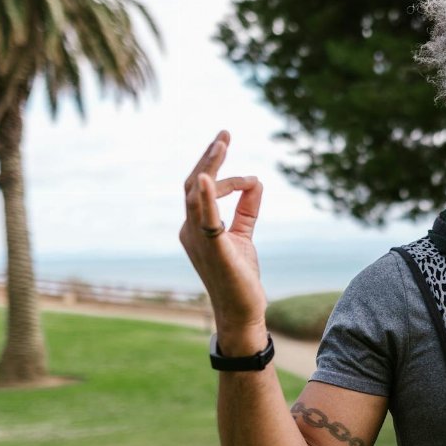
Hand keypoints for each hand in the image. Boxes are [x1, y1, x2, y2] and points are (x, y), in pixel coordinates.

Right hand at [179, 131, 266, 335]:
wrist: (242, 311)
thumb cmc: (240, 276)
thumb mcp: (243, 235)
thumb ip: (247, 209)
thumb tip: (256, 181)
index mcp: (195, 227)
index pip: (201, 189)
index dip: (221, 171)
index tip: (250, 173)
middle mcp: (189, 230)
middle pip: (193, 185)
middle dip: (208, 157)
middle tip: (225, 134)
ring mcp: (197, 240)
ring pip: (196, 195)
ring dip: (210, 167)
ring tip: (223, 143)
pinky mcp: (213, 250)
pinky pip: (206, 220)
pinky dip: (207, 198)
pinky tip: (209, 177)